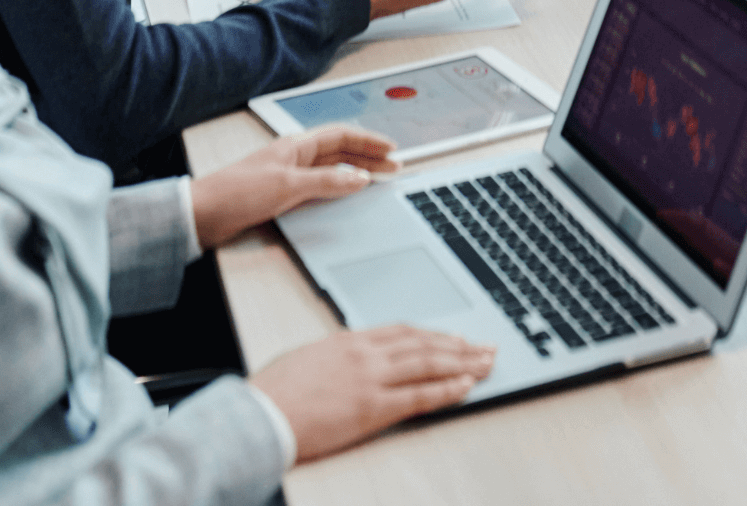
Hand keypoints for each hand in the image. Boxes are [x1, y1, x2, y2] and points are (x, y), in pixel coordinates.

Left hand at [191, 125, 398, 248]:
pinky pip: (319, 188)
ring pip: (330, 170)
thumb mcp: (287, 186)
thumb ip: (326, 182)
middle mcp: (294, 158)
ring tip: (377, 181)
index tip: (390, 149)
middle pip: (339, 152)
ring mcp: (288, 176)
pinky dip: (337, 189)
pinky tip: (345, 198)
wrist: (202, 215)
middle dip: (368, 158)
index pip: (341, 136)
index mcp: (296, 146)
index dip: (368, 141)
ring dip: (355, 173)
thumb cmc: (237, 192)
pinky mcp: (280, 196)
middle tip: (393, 168)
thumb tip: (359, 177)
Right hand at [252, 325, 494, 461]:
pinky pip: (419, 396)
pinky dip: (446, 389)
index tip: (454, 337)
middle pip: (424, 343)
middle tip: (485, 347)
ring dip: (463, 363)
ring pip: (429, 363)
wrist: (259, 414)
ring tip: (486, 363)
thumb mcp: (308, 361)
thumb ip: (335, 359)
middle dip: (459, 346)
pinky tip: (465, 387)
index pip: (403, 332)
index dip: (433, 334)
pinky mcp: (372, 408)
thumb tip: (347, 364)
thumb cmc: (274, 392)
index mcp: (350, 341)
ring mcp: (371, 379)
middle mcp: (366, 353)